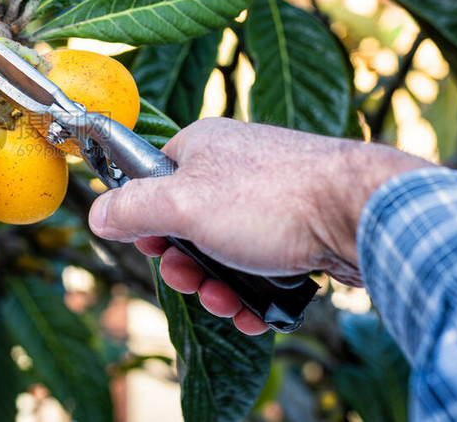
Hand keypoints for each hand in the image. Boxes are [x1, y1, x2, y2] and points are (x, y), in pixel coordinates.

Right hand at [88, 117, 430, 334]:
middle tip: (192, 281)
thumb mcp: (183, 205)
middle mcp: (234, 166)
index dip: (146, 219)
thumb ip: (133, 208)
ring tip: (228, 302)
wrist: (360, 212)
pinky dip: (250, 288)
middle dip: (185, 264)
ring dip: (217, 284)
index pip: (153, 179)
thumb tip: (95, 214)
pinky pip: (258, 261)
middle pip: (187, 223)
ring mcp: (268, 197)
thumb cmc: (270, 199)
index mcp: (202, 146)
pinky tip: (254, 310)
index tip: (152, 245)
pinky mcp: (296, 226)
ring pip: (223, 249)